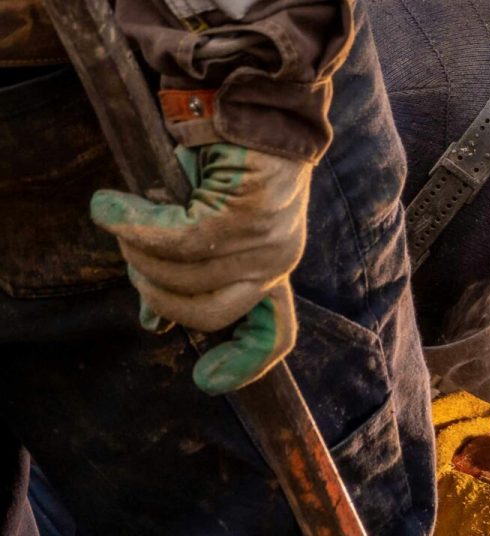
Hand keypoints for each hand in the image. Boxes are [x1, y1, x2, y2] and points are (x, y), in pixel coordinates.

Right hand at [90, 142, 308, 393]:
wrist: (249, 100)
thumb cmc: (222, 161)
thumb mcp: (204, 225)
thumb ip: (187, 272)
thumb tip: (153, 324)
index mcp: (272, 268)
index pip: (274, 334)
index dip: (244, 364)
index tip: (206, 380)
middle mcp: (277, 262)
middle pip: (204, 313)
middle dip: (154, 290)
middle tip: (134, 251)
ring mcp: (265, 241)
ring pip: (180, 274)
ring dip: (137, 247)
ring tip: (127, 211)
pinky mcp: (245, 215)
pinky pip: (173, 238)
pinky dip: (132, 222)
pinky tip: (111, 205)